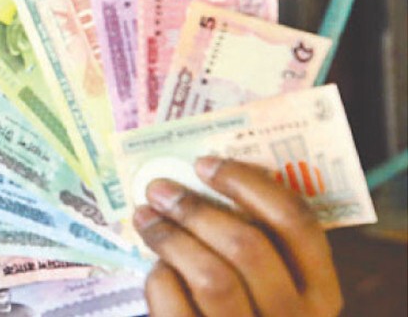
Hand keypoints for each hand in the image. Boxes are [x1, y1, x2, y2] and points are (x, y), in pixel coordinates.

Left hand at [135, 157, 342, 316]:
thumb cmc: (247, 309)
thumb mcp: (272, 282)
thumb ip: (257, 240)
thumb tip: (202, 177)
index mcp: (320, 292)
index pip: (297, 222)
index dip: (247, 184)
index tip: (204, 163)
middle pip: (247, 246)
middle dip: (195, 209)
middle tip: (159, 188)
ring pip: (211, 277)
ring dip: (170, 237)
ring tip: (145, 216)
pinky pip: (177, 304)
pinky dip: (161, 279)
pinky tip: (156, 267)